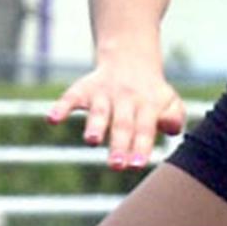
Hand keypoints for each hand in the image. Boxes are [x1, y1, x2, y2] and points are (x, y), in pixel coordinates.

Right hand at [46, 60, 185, 170]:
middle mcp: (125, 99)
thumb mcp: (170, 102)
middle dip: (119, 145)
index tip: (136, 165)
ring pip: (99, 112)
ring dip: (95, 126)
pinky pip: (70, 98)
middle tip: (116, 165)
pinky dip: (60, 107)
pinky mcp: (83, 89)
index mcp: (147, 105)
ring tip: (92, 141)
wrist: (131, 60)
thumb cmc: (152, 95)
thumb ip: (175, 117)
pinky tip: (51, 119)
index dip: (141, 147)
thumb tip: (170, 128)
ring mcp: (103, 94)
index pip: (144, 129)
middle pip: (122, 125)